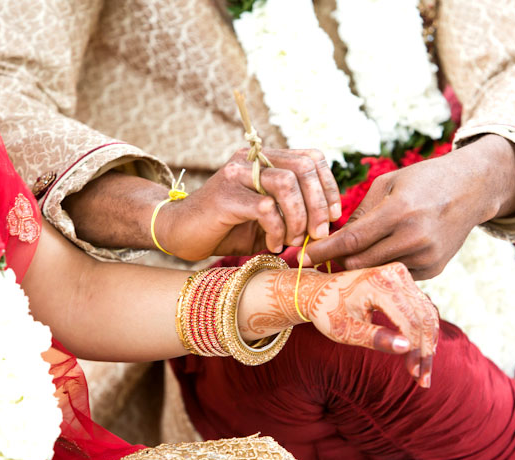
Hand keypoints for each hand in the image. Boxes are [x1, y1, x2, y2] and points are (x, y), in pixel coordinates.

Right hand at [161, 148, 340, 260]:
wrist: (180, 233)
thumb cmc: (227, 228)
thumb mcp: (268, 217)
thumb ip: (294, 212)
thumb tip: (328, 223)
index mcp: (265, 159)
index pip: (311, 158)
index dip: (329, 186)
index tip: (334, 216)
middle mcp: (251, 159)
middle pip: (303, 168)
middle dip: (319, 204)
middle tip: (319, 234)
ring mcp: (236, 175)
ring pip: (286, 184)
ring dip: (299, 217)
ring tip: (294, 240)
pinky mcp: (225, 196)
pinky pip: (265, 208)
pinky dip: (276, 230)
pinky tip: (272, 245)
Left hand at [242, 263, 438, 386]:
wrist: (319, 290)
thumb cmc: (328, 311)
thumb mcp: (345, 329)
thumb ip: (374, 338)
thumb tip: (406, 348)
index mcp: (380, 283)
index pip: (410, 321)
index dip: (416, 352)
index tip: (416, 376)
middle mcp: (395, 274)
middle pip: (423, 318)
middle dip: (425, 352)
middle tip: (423, 380)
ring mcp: (401, 274)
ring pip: (426, 314)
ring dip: (428, 344)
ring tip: (422, 372)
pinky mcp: (403, 280)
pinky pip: (422, 308)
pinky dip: (424, 332)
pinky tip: (421, 354)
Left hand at [303, 135, 514, 279]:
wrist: (472, 189)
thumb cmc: (424, 180)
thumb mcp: (388, 184)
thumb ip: (360, 213)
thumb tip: (334, 239)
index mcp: (399, 211)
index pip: (351, 240)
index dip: (324, 251)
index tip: (303, 257)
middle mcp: (414, 237)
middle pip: (359, 262)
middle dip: (337, 262)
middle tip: (322, 258)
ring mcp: (426, 256)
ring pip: (376, 272)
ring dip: (359, 267)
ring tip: (348, 257)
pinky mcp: (434, 269)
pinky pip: (396, 274)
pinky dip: (383, 268)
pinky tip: (380, 256)